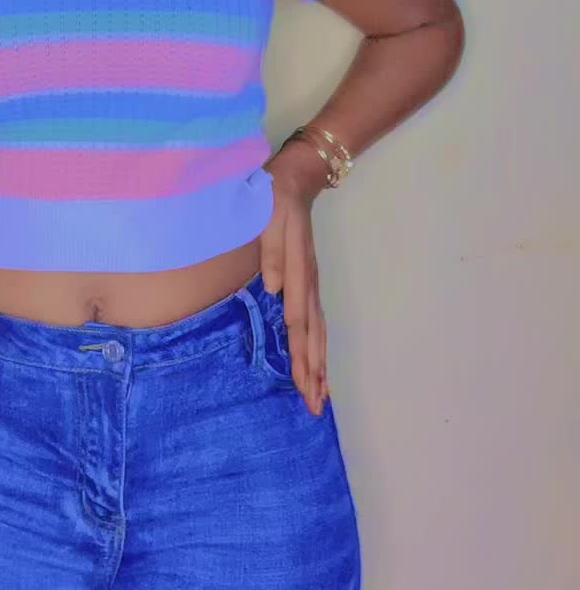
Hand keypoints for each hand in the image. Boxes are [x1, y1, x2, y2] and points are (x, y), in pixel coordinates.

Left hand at [261, 139, 328, 415]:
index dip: (302, 355)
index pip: (299, 322)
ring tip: (321, 396)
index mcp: (297, 273)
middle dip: (315, 372)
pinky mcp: (309, 282)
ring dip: (319, 365)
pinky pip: (316, 321)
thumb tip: (274, 289)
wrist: (294, 182)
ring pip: (319, 332)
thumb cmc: (273, 202)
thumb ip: (270, 254)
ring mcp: (311, 284)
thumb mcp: (267, 221)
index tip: (306, 384)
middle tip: (316, 407)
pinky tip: (317, 362)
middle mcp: (308, 283)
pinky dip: (318, 345)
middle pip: (314, 336)